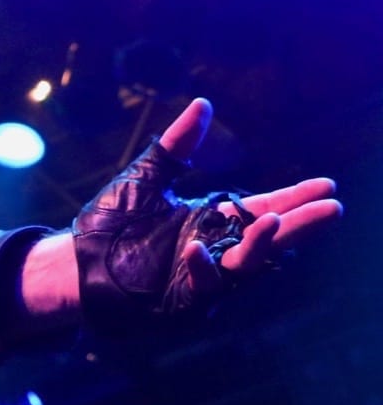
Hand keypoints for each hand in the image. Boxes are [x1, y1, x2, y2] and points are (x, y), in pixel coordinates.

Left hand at [70, 97, 341, 335]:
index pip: (262, 209)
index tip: (326, 186)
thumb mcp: (144, 179)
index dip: (294, 199)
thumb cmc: (108, 223)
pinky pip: (199, 287)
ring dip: (261, 245)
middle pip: (266, 238)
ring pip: (242, 266)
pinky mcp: (177, 301)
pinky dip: (201, 268)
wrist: (72, 262)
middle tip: (332, 209)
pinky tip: (196, 249)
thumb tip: (203, 104)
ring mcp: (198, 278)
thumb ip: (175, 146)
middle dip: (300, 224)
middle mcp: (213, 250)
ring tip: (280, 221)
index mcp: (210, 222)